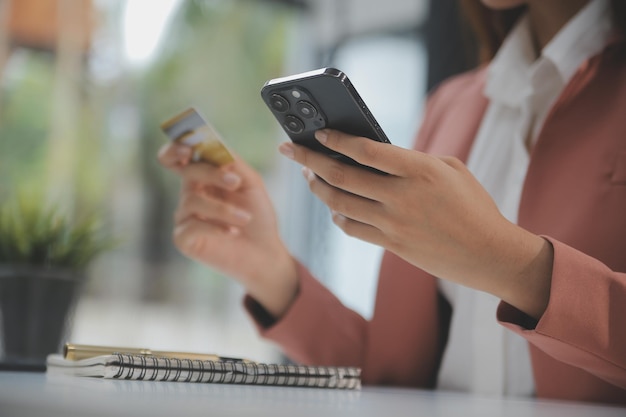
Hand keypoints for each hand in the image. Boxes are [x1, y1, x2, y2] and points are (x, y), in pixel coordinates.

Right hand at [158, 142, 298, 317]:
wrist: (265, 251)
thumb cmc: (257, 216)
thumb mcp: (250, 183)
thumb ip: (232, 162)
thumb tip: (212, 143)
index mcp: (203, 177)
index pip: (176, 156)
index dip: (175, 148)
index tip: (187, 148)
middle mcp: (190, 193)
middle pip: (187, 172)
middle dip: (212, 174)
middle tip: (236, 182)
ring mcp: (184, 216)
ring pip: (192, 200)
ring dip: (223, 209)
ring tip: (245, 219)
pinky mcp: (183, 238)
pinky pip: (191, 226)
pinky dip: (216, 227)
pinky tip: (232, 233)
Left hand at [279, 129, 552, 318]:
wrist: (489, 253)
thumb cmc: (473, 205)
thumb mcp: (450, 170)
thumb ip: (412, 161)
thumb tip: (373, 158)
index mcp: (419, 169)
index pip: (365, 150)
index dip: (336, 140)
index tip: (317, 133)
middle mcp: (401, 196)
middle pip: (342, 176)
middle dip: (309, 160)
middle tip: (290, 149)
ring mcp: (394, 223)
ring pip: (340, 204)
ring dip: (318, 188)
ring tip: (309, 177)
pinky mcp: (392, 245)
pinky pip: (352, 229)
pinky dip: (337, 216)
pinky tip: (333, 208)